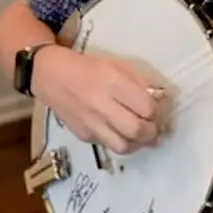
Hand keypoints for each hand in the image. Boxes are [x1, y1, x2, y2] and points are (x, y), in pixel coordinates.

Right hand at [31, 45, 161, 153]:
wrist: (52, 77)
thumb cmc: (90, 68)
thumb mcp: (118, 66)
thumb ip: (140, 83)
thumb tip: (160, 100)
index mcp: (113, 83)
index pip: (146, 107)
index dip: (157, 111)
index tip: (159, 110)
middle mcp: (102, 105)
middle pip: (136, 130)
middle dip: (152, 132)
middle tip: (155, 129)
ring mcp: (91, 123)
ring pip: (123, 146)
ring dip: (138, 144)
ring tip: (142, 137)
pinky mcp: (83, 135)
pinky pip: (108, 145)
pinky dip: (120, 142)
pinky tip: (122, 134)